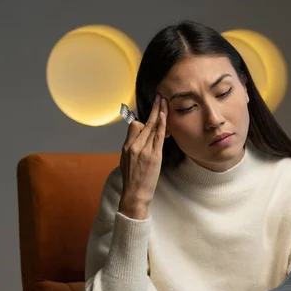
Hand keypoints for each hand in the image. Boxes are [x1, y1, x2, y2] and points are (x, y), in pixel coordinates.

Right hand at [118, 94, 167, 219]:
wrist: (135, 194)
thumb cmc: (132, 179)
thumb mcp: (126, 160)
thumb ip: (132, 146)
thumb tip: (138, 135)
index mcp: (126, 146)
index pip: (135, 125)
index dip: (144, 119)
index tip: (152, 113)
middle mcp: (134, 146)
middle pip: (144, 122)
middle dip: (153, 108)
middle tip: (160, 96)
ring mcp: (144, 150)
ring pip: (152, 127)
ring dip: (159, 112)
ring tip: (164, 101)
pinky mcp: (154, 156)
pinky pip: (159, 136)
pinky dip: (162, 125)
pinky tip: (165, 115)